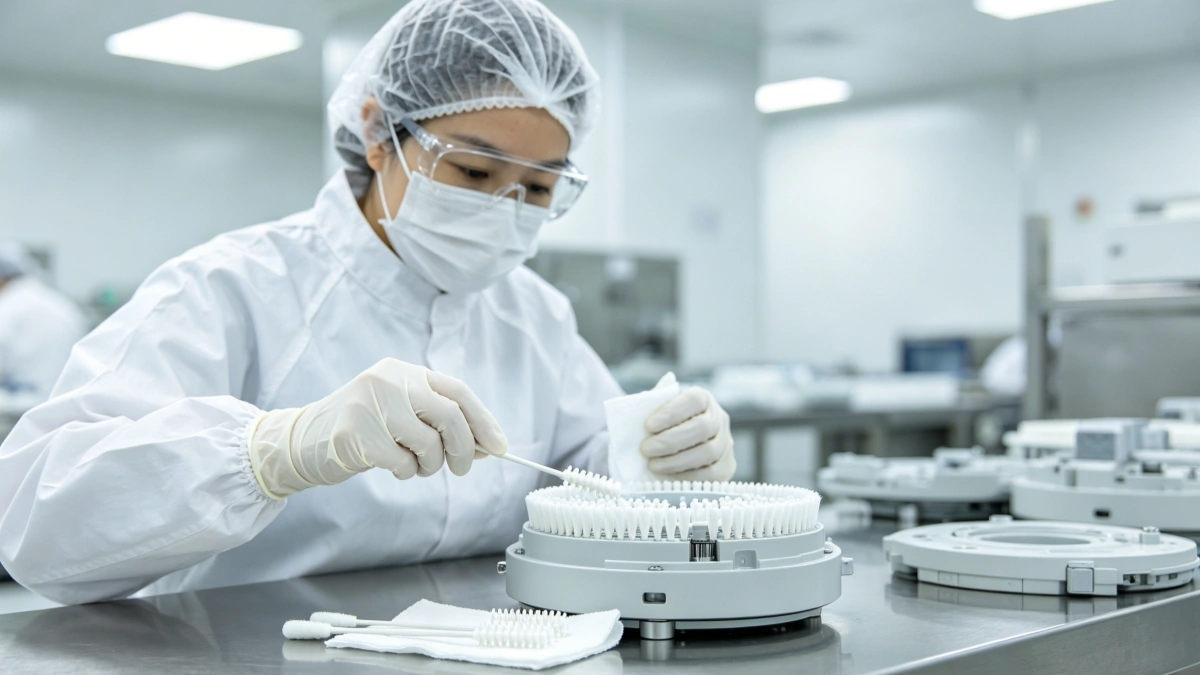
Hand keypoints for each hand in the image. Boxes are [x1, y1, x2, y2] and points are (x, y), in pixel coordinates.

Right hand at [249, 358, 506, 497]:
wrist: (303, 441)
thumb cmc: (363, 430)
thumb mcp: (402, 414)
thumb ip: (440, 422)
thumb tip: (488, 445)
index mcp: (404, 370)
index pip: (457, 391)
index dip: (483, 420)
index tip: (499, 447)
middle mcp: (389, 380)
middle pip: (450, 416)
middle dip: (464, 449)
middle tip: (462, 469)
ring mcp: (369, 404)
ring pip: (428, 444)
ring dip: (430, 465)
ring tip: (413, 465)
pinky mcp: (354, 434)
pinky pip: (402, 463)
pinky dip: (405, 472)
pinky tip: (390, 466)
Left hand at [640, 387, 734, 480]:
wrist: (683, 440)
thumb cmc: (666, 423)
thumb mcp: (661, 410)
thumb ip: (651, 410)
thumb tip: (635, 420)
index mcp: (703, 399)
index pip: (693, 401)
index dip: (671, 413)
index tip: (648, 426)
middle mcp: (719, 418)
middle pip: (701, 428)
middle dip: (670, 441)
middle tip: (646, 449)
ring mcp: (726, 443)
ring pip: (707, 452)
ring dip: (676, 461)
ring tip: (653, 465)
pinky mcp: (727, 466)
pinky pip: (711, 474)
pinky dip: (687, 476)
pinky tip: (668, 476)